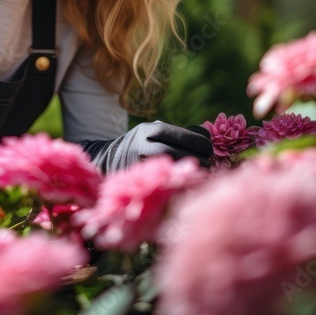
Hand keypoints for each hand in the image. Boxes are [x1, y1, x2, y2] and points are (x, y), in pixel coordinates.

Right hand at [81, 121, 212, 171]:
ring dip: (194, 173)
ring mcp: (144, 165)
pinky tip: (186, 183)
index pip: (187, 135)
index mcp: (152, 130)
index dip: (202, 143)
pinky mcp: (142, 182)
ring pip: (180, 171)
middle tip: (206, 162)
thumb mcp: (155, 131)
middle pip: (186, 153)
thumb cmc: (141, 144)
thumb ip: (180, 132)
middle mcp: (146, 146)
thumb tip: (207, 137)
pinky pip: (170, 184)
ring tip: (197, 172)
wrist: (108, 159)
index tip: (207, 148)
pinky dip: (183, 184)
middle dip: (202, 159)